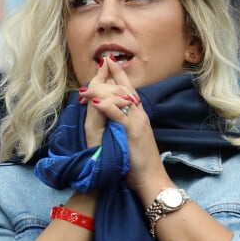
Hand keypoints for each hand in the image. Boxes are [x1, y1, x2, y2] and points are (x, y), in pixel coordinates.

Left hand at [78, 56, 165, 193]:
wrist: (151, 178)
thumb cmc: (140, 162)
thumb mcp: (130, 138)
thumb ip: (124, 124)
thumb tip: (114, 113)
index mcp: (139, 115)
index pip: (128, 89)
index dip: (119, 74)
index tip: (108, 62)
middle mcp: (140, 114)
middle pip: (126, 88)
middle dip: (113, 73)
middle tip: (102, 61)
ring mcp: (138, 121)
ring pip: (121, 98)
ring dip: (103, 90)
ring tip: (88, 86)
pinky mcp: (134, 131)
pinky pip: (119, 114)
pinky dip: (107, 106)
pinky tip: (96, 102)